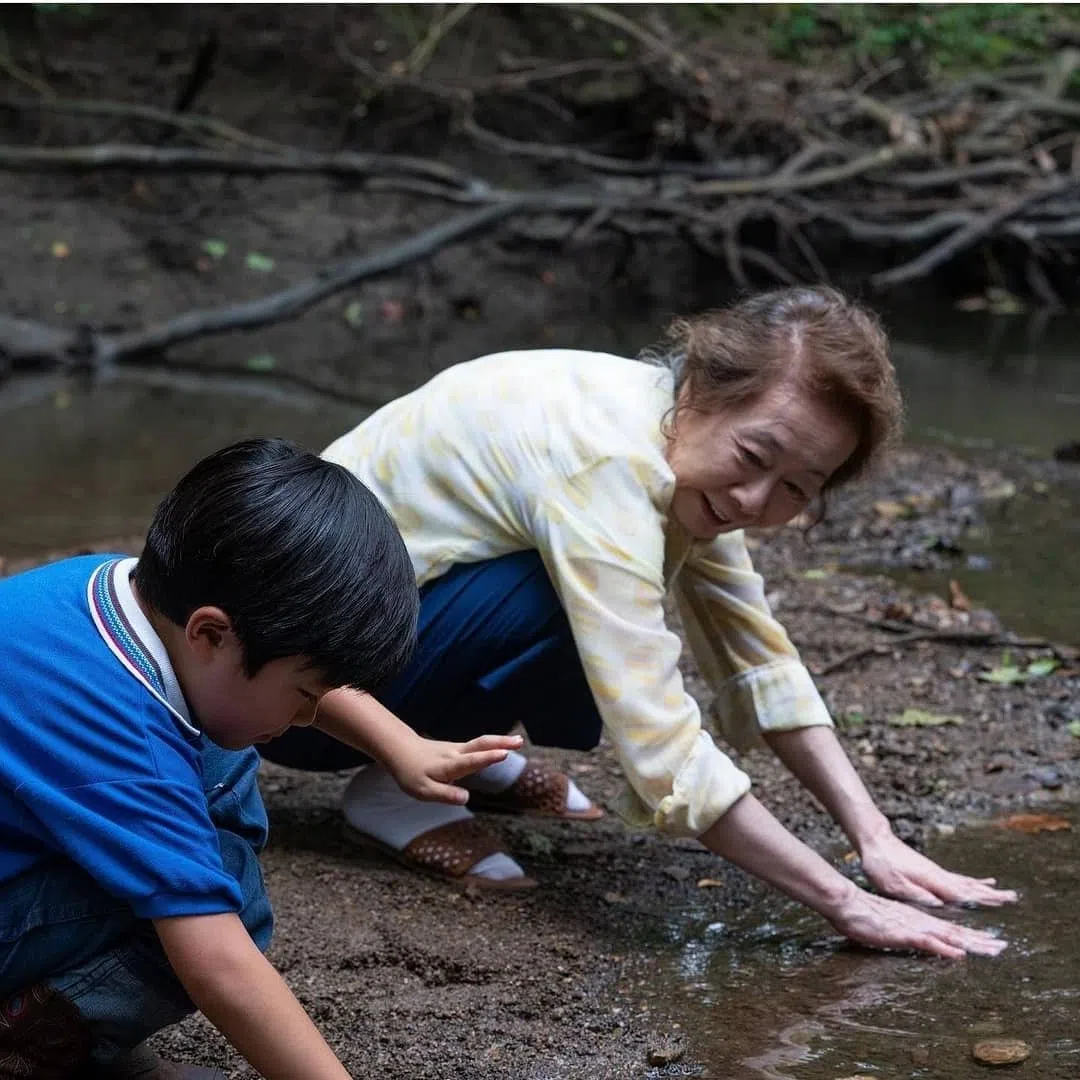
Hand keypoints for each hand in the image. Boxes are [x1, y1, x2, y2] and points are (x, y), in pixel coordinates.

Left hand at [387, 733, 522, 803]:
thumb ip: (445, 795)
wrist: (401, 751)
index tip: (504, 754)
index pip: (471, 761)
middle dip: (501, 743)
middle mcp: (456, 754)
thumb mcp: (423, 791)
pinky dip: (492, 743)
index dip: (487, 758)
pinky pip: (478, 745)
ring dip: (500, 740)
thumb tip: (466, 799)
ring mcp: (457, 749)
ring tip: (519, 741)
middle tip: (520, 742)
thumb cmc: (411, 773)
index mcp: (449, 766)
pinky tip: (502, 745)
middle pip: (481, 745)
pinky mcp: (457, 749)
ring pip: (481, 742)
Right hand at [829, 884, 1006, 958]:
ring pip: (948, 937)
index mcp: (919, 920)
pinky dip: (945, 948)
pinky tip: (959, 954)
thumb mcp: (890, 926)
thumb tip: (919, 939)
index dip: (972, 936)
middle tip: (1003, 948)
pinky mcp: (903, 933)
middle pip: (956, 933)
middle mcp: (921, 922)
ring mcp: (913, 927)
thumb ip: (906, 932)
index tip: (991, 942)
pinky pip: (928, 943)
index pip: (950, 930)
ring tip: (992, 949)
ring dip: (971, 943)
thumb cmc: (864, 915)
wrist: (847, 903)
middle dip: (980, 940)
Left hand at [859, 830, 1017, 907]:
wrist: (875, 839)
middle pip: (970, 887)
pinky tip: (984, 882)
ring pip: (967, 882)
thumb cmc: (881, 864)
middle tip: (1013, 898)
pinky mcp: (932, 870)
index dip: (980, 900)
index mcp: (931, 880)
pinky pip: (959, 878)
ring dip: (987, 889)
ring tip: (1006, 893)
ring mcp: (937, 871)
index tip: (1001, 904)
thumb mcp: (893, 883)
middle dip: (991, 894)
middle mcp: (938, 875)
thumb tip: (939, 905)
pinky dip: (974, 882)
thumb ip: (916, 894)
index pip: (961, 893)